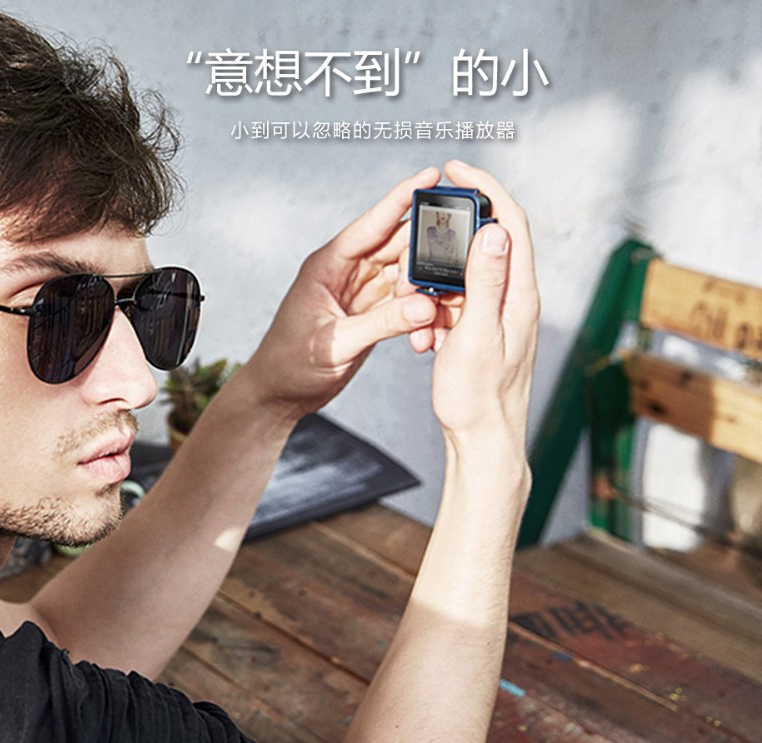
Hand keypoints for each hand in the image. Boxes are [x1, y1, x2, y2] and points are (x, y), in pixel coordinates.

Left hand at [238, 167, 441, 416]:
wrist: (279, 393)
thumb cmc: (290, 365)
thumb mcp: (335, 344)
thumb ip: (380, 324)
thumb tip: (424, 306)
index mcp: (327, 266)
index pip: (371, 224)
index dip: (401, 199)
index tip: (431, 174)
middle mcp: (345, 271)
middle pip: (396, 244)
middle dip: (428, 244)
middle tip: (463, 245)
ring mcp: (359, 291)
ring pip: (405, 272)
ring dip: (428, 282)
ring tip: (451, 292)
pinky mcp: (370, 311)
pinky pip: (405, 299)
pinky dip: (421, 307)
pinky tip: (434, 318)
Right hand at [406, 161, 539, 445]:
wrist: (484, 441)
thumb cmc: (480, 396)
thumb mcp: (477, 334)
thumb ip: (485, 281)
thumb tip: (493, 231)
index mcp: (520, 293)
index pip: (510, 223)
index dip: (487, 188)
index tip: (457, 170)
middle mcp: (516, 298)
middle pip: (488, 241)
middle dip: (451, 233)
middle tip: (421, 226)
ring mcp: (500, 314)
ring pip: (465, 275)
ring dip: (435, 281)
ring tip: (415, 302)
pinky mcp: (483, 330)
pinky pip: (456, 304)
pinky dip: (434, 309)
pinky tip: (423, 334)